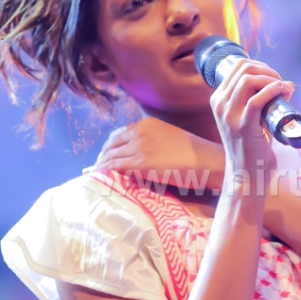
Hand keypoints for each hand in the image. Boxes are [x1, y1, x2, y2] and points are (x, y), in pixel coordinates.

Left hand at [92, 117, 226, 190]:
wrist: (204, 159)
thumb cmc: (192, 152)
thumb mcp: (168, 137)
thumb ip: (152, 140)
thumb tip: (140, 151)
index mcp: (147, 124)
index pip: (121, 133)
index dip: (112, 144)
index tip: (107, 152)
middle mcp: (140, 132)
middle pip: (113, 143)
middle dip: (104, 154)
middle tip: (99, 164)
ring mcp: (139, 147)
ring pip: (112, 155)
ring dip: (102, 164)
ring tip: (96, 172)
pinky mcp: (141, 163)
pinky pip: (116, 166)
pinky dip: (105, 171)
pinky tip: (99, 175)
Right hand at [208, 58, 293, 194]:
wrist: (246, 175)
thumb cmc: (251, 147)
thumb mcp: (249, 119)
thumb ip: (262, 101)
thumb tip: (287, 84)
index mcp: (218, 99)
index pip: (237, 66)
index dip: (261, 66)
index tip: (274, 78)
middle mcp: (220, 104)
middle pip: (243, 68)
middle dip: (268, 71)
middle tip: (281, 84)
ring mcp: (229, 115)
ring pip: (248, 80)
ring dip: (271, 79)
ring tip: (283, 90)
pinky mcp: (243, 126)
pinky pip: (256, 100)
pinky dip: (271, 90)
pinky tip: (281, 92)